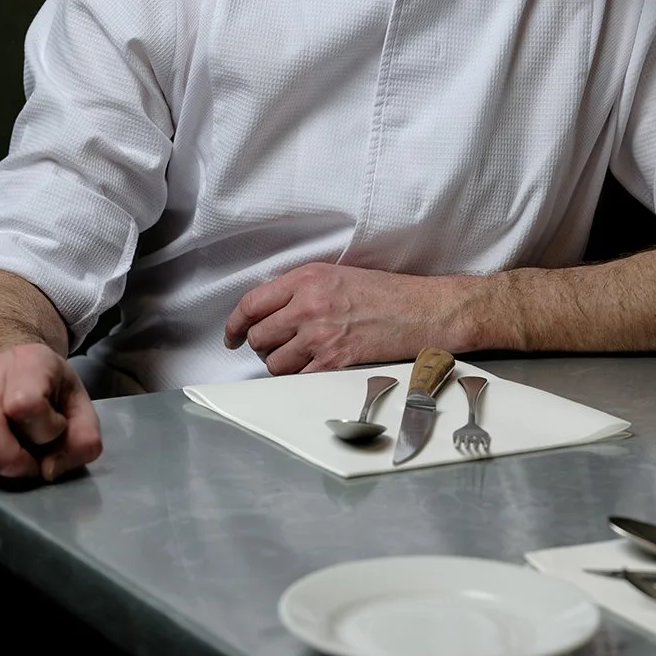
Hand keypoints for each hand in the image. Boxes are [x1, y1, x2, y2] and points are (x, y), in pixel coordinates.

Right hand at [0, 343, 102, 482]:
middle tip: (27, 466)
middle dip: (8, 460)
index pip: (24, 404)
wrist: (18, 368)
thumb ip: (83, 440)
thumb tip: (49, 470)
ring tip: (3, 460)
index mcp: (29, 361)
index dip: (44, 431)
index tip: (54, 433)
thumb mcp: (80, 408)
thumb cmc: (51, 393)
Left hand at [223, 263, 465, 374]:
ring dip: (282, 365)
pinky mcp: (334, 362)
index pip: (252, 304)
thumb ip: (301, 290)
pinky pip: (298, 379)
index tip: (232, 335)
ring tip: (302, 358)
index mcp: (307, 279)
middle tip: (278, 347)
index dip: (235, 324)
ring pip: (274, 363)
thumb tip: (269, 312)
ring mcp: (320, 336)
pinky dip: (303, 378)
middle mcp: (308, 306)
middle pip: (259, 337)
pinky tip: (318, 368)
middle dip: (264, 346)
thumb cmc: (386, 293)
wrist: (423, 311)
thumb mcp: (338, 276)